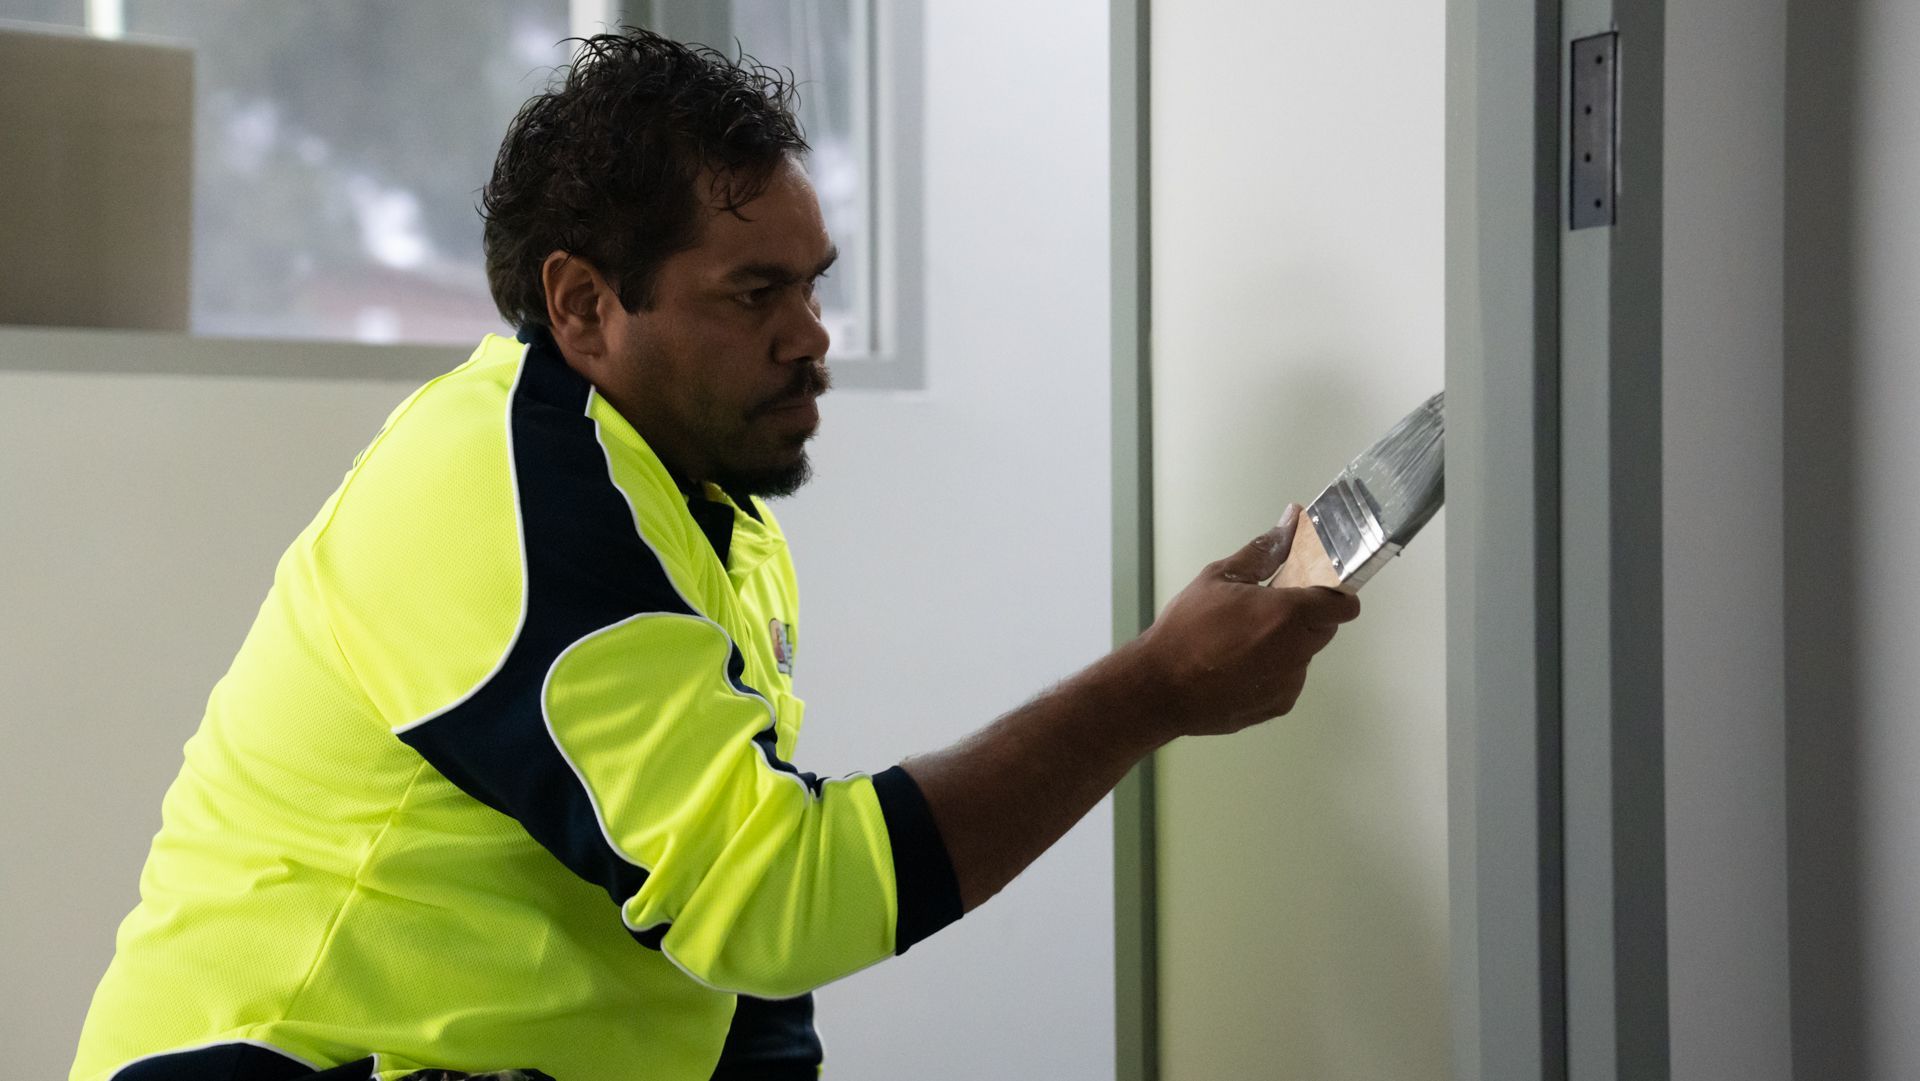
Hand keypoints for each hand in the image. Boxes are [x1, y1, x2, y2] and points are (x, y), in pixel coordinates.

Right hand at [1134, 504, 1361, 736]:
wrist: (1159, 687)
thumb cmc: (1184, 630)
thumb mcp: (1219, 577)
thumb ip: (1264, 550)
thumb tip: (1291, 521)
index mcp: (1286, 613)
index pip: (1343, 603)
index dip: (1333, 593)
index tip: (1313, 588)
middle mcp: (1296, 650)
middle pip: (1326, 627)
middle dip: (1306, 615)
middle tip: (1267, 609)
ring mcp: (1289, 682)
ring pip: (1305, 653)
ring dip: (1288, 643)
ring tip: (1243, 640)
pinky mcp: (1279, 705)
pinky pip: (1289, 679)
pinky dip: (1274, 670)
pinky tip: (1239, 665)